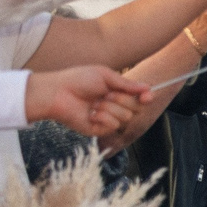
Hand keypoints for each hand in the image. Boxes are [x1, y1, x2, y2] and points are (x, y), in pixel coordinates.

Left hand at [27, 65, 150, 136]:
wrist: (58, 93)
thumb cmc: (78, 80)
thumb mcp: (106, 76)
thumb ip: (127, 84)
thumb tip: (148, 88)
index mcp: (116, 92)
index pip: (139, 98)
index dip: (146, 97)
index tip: (147, 96)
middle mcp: (114, 106)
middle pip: (136, 109)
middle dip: (123, 100)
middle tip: (106, 94)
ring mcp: (106, 119)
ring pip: (126, 118)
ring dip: (111, 108)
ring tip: (94, 103)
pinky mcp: (98, 130)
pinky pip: (113, 126)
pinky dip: (103, 117)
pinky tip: (91, 113)